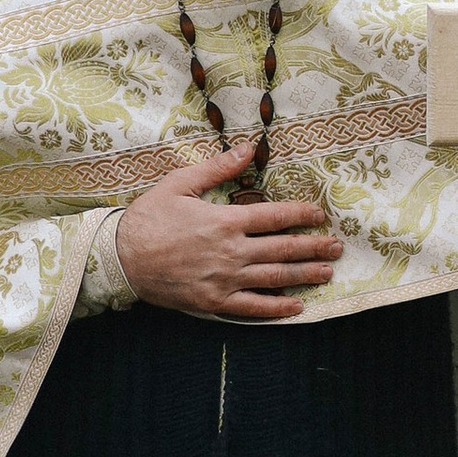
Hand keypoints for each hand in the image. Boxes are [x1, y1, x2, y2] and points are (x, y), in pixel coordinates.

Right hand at [112, 141, 341, 321]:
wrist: (120, 257)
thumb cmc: (148, 218)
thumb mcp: (180, 184)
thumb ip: (218, 168)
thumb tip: (249, 147)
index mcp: (226, 220)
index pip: (276, 216)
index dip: (303, 215)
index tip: (321, 215)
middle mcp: (232, 251)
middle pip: (284, 249)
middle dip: (314, 247)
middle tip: (337, 246)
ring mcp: (225, 279)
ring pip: (276, 278)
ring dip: (305, 275)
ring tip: (327, 273)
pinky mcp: (214, 302)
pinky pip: (253, 308)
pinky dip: (278, 309)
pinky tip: (297, 307)